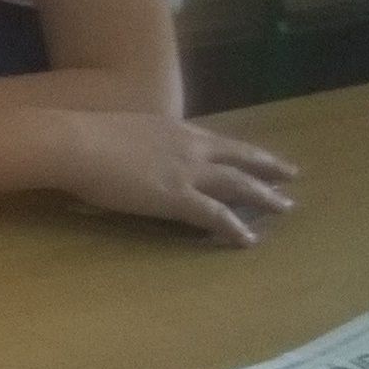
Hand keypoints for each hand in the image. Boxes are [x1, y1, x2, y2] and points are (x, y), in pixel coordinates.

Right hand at [57, 112, 298, 245]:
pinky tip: (248, 239)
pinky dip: (235, 227)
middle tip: (291, 175)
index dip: (240, 151)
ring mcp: (188, 172)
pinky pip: (216, 215)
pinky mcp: (178, 198)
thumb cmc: (85, 136)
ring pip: (239, 184)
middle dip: (267, 167)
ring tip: (285, 207)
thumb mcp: (121, 132)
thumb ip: (137, 143)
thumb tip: (131, 153)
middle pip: (240, 158)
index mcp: (174, 130)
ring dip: (265, 196)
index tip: (259, 156)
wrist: (77, 144)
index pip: (217, 141)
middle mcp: (190, 147)